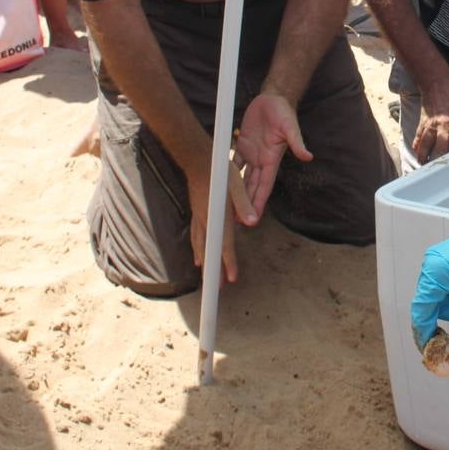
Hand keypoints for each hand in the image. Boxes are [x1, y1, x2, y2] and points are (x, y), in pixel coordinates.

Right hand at [188, 160, 250, 283]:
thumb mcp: (236, 184)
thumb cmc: (219, 171)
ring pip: (201, 246)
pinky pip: (196, 237)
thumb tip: (253, 222)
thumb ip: (244, 204)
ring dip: (206, 263)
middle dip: (214, 271)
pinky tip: (198, 257)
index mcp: (219, 215)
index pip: (224, 243)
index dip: (228, 262)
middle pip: (210, 251)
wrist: (197, 160)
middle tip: (217, 290)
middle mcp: (207, 220)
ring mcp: (199, 218)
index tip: (231, 278)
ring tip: (208, 278)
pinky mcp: (196, 214)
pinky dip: (198, 250)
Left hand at [234, 93, 310, 224]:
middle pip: (252, 188)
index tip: (253, 219)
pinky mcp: (242, 144)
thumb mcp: (290, 126)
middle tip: (237, 223)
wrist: (273, 98)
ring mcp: (252, 154)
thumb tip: (308, 156)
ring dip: (237, 194)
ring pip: (242, 179)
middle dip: (246, 205)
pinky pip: (234, 162)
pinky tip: (221, 184)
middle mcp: (261, 160)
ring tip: (228, 209)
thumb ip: (297, 142)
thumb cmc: (283, 111)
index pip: (264, 186)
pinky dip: (228, 173)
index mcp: (272, 160)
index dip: (258, 203)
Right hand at [413, 74, 448, 162]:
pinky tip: (415, 151)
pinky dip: (416, 143)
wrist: (437, 81)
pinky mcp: (424, 121)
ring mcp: (432, 123)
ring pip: (427, 142)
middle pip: (441, 146)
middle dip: (440, 158)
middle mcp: (444, 125)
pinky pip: (419, 134)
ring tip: (423, 165)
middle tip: (441, 171)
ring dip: (425, 154)